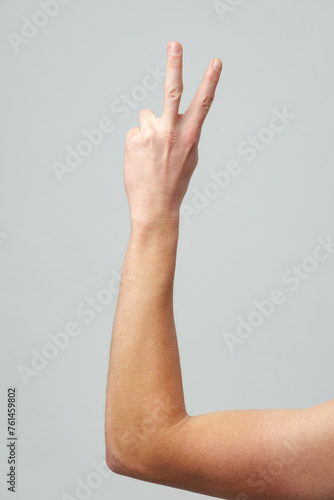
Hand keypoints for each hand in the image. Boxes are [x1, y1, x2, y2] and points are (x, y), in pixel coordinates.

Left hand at [123, 41, 221, 225]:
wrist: (155, 206)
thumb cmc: (174, 182)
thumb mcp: (190, 157)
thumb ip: (185, 134)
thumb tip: (174, 118)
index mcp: (190, 136)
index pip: (203, 103)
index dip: (210, 81)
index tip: (216, 62)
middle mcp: (171, 132)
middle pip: (173, 91)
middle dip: (175, 65)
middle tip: (175, 44)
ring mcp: (151, 135)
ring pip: (146, 116)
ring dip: (148, 129)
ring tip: (151, 154)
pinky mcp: (133, 140)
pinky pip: (135, 132)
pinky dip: (137, 142)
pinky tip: (141, 159)